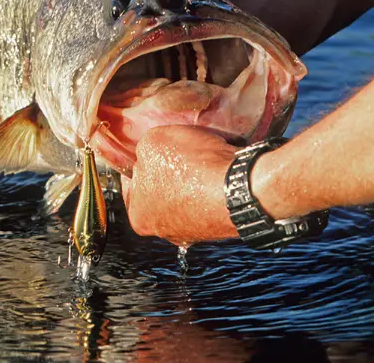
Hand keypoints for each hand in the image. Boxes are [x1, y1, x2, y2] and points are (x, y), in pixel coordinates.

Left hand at [120, 125, 238, 246]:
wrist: (240, 187)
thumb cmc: (188, 167)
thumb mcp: (151, 142)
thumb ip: (144, 150)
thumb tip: (151, 155)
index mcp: (139, 215)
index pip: (133, 182)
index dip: (142, 159)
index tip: (154, 149)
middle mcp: (165, 230)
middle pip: (160, 189)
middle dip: (169, 170)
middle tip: (181, 152)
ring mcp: (195, 231)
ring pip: (188, 194)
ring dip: (194, 176)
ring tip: (204, 158)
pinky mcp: (221, 225)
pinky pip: (212, 197)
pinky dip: (214, 184)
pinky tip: (219, 169)